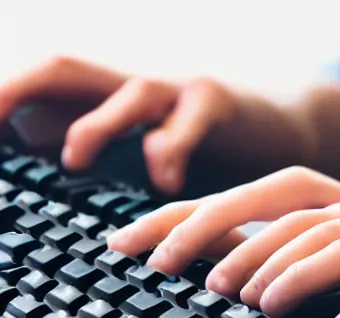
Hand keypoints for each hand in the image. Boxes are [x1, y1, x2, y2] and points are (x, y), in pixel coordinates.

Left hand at [0, 56, 237, 192]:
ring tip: (73, 161)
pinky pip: (188, 126)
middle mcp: (138, 88)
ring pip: (129, 95)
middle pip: (66, 70)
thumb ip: (95, 142)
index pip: (44, 86)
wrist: (272, 126)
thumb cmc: (204, 143)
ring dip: (95, 127)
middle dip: (18, 91)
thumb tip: (34, 142)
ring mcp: (179, 91)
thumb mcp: (142, 142)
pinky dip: (171, 152)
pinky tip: (165, 184)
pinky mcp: (218, 104)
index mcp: (113, 98)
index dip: (4, 98)